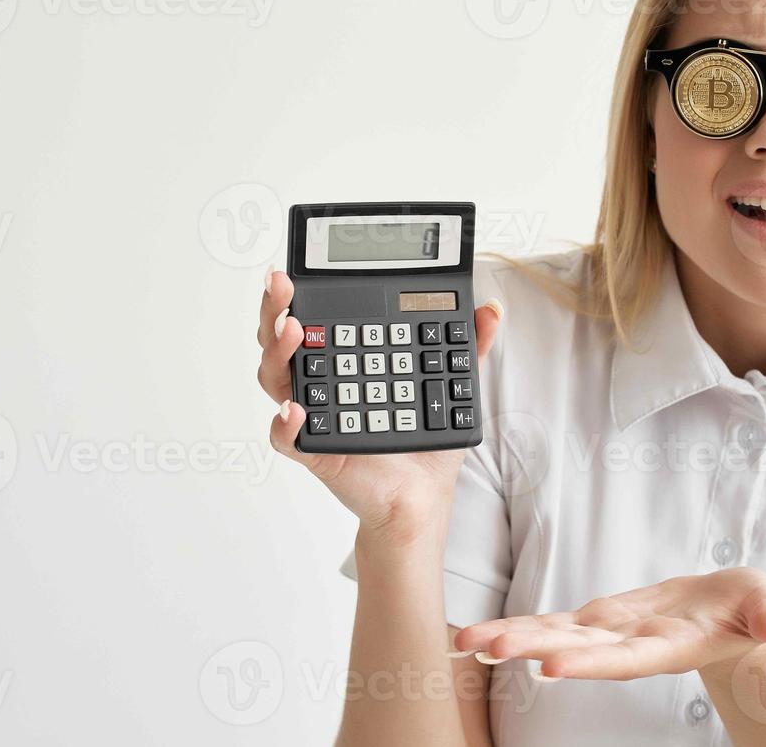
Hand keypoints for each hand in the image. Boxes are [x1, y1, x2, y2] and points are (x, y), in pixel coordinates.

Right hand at [256, 267, 503, 540]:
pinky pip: (287, 438)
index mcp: (344, 358)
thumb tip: (491, 309)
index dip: (296, 292)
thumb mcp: (450, 384)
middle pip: (281, 339)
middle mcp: (321, 382)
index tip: (295, 270)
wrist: (422, 495)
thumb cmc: (424, 438)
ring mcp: (315, 413)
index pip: (312, 316)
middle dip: (274, 307)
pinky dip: (285, 424)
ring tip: (294, 331)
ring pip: (276, 379)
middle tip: (282, 285)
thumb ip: (469, 345)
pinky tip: (297, 410)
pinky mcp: (316, 449)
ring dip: (278, 352)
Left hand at [451, 568, 765, 679]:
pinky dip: (517, 626)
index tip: (549, 664)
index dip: (588, 661)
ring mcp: (610, 633)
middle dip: (529, 646)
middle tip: (485, 648)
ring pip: (554, 634)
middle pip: (575, 647)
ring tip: (466, 641)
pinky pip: (552, 622)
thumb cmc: (752, 611)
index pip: (624, 656)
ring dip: (510, 637)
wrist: (734, 618)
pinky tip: (480, 634)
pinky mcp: (600, 619)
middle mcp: (631, 645)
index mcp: (669, 646)